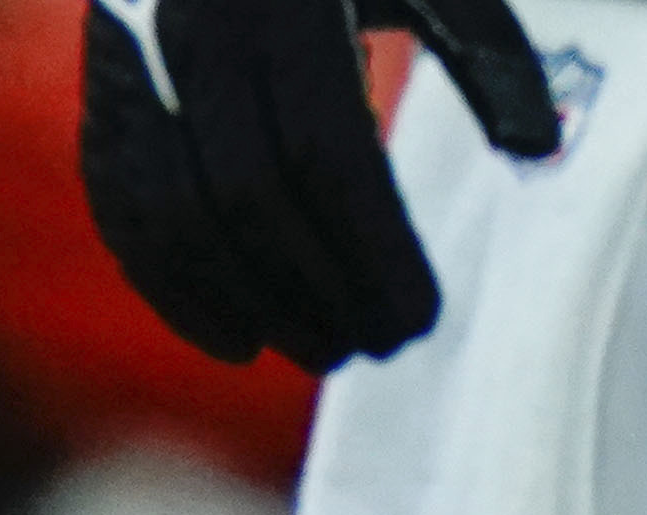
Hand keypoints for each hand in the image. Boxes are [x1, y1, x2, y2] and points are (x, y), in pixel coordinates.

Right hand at [79, 0, 561, 371]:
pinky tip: (231, 334)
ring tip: (314, 348)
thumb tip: (538, 149)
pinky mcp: (108, 95)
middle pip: (249, 199)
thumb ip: (483, 46)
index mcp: (288, 1)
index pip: (325, 152)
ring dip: (244, 303)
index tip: (418, 316)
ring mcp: (138, 66)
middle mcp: (198, 33)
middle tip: (372, 347)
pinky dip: (173, 288)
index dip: (370, 250)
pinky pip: (125, 213)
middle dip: (314, 289)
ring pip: (175, 218)